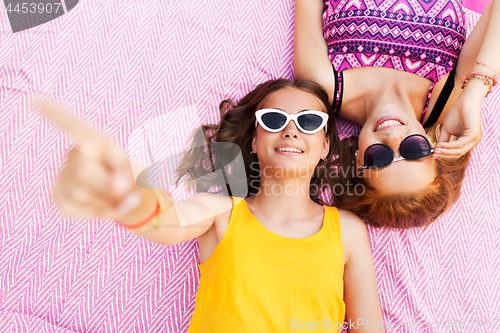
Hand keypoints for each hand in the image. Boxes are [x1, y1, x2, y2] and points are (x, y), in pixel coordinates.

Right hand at [32, 95, 142, 220]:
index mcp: (94, 140)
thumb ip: (132, 175)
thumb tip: (118, 187)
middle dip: (109, 187)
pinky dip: (97, 212)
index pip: (72, 124)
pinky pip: (75, 209)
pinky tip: (104, 206)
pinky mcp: (58, 196)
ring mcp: (63, 176)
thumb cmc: (133, 176)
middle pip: (83, 171)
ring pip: (80, 194)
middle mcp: (74, 154)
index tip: (33, 97)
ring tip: (119, 199)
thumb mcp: (140, 170)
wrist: (128, 197)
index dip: (52, 113)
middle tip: (127, 191)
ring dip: (106, 202)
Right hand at [434, 93, 482, 159]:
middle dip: (444, 155)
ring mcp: (475, 139)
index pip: (456, 153)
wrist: (464, 102)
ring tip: (436, 150)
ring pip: (459, 151)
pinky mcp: (474, 135)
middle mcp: (473, 142)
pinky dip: (449, 145)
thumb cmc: (457, 114)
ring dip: (446, 152)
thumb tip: (436, 150)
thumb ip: (443, 141)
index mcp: (467, 142)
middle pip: (457, 154)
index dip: (444, 156)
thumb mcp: (447, 130)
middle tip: (433, 154)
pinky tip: (441, 145)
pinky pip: (459, 144)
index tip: (432, 155)